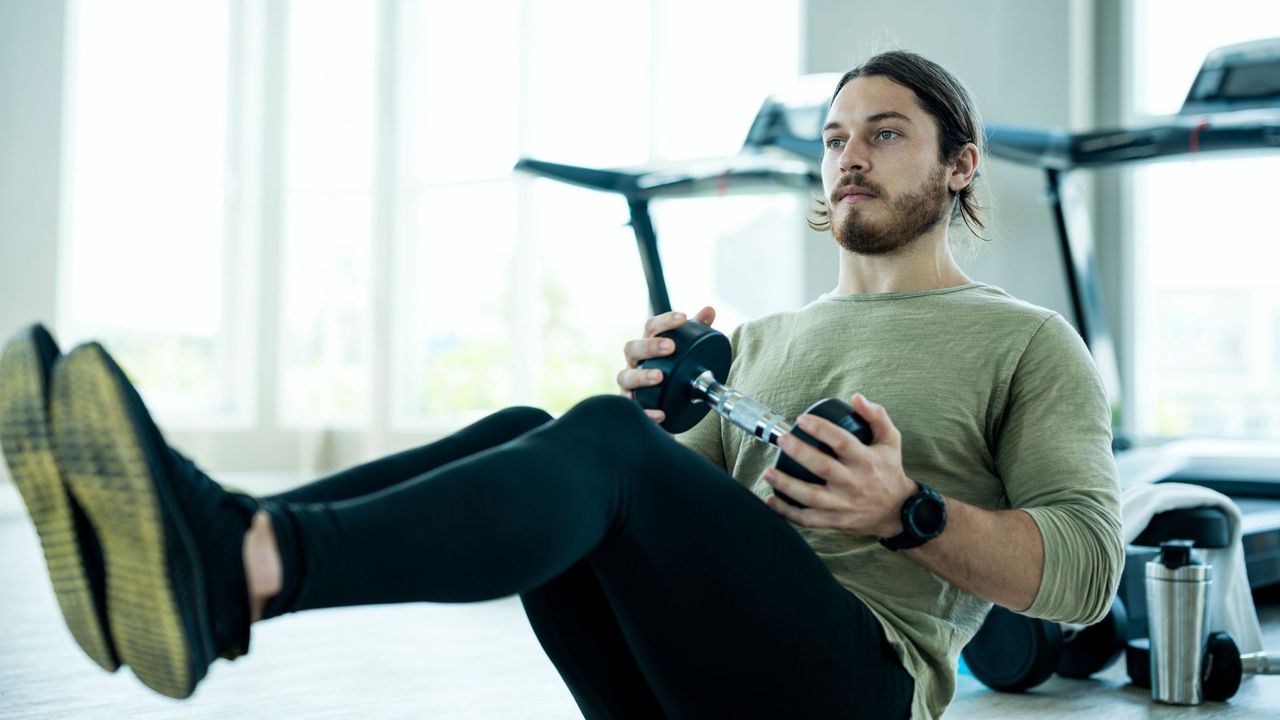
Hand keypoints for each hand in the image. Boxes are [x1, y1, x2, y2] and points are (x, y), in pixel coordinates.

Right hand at [617, 306, 715, 423]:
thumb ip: (697, 331)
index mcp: (647, 346)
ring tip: (659, 377)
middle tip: (670, 347)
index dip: (665, 321)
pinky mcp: (633, 407)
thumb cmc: (672, 373)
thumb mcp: (686, 352)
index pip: (650, 327)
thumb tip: (709, 310)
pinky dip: (646, 411)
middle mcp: (634, 363)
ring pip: (626, 377)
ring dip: (642, 376)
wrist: (665, 406)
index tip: (683, 318)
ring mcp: (630, 385)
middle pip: (632, 348)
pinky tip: (661, 413)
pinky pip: (634, 409)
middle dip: (650, 346)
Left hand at [762, 394, 916, 536]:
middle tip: (781, 440)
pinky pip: (807, 519)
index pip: (841, 442)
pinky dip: (787, 512)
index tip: (802, 420)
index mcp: (866, 461)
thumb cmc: (888, 470)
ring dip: (787, 485)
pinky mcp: (836, 521)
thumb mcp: (890, 440)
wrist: (897, 511)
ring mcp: (844, 505)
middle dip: (799, 452)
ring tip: (768, 471)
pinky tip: (770, 500)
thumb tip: (856, 398)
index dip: (820, 428)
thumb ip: (876, 416)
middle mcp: (854, 483)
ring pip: (811, 496)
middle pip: (822, 467)